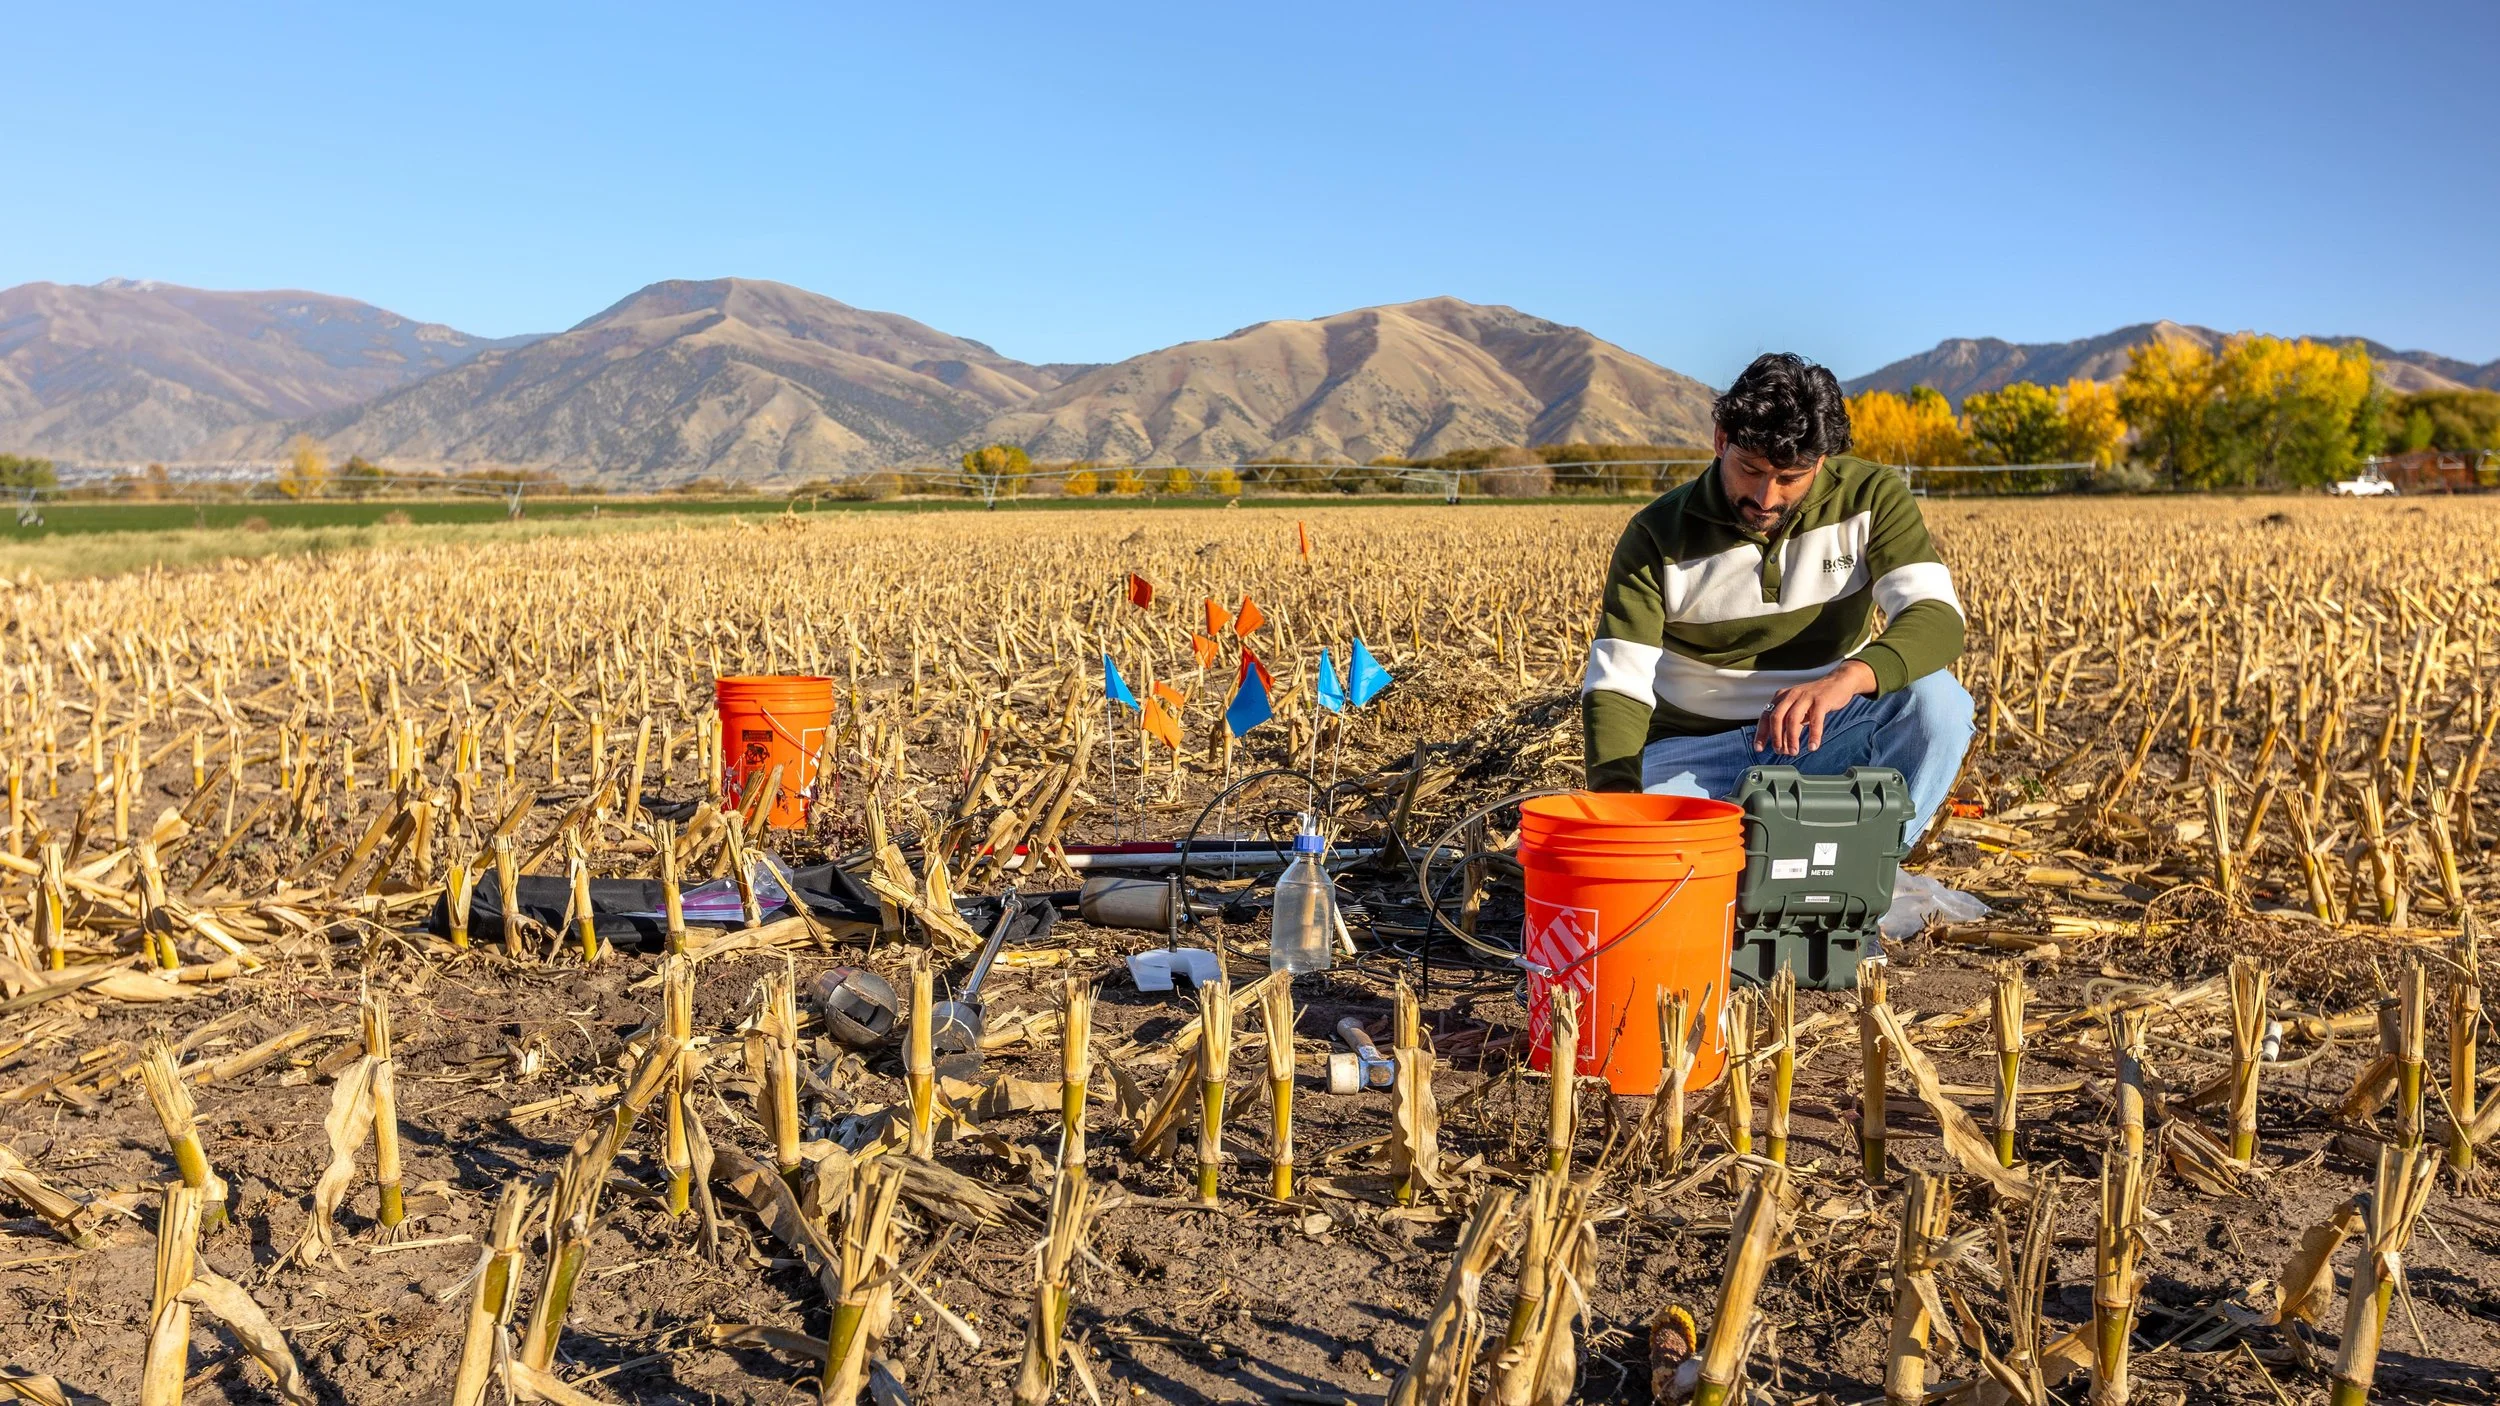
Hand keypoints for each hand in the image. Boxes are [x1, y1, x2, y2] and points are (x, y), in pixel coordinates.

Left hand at [1753, 660, 1876, 755]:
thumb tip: (1782, 747)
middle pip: (1776, 717)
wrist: (1838, 682)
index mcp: (1782, 697)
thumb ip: (1789, 726)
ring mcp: (1805, 697)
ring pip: (1793, 718)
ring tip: (1794, 752)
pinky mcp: (1821, 700)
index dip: (1761, 733)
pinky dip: (1813, 735)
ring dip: (1792, 738)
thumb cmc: (1815, 700)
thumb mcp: (1798, 711)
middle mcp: (1791, 695)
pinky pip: (1816, 720)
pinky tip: (1813, 746)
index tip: (1758, 748)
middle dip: (1776, 737)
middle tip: (1780, 751)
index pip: (1766, 716)